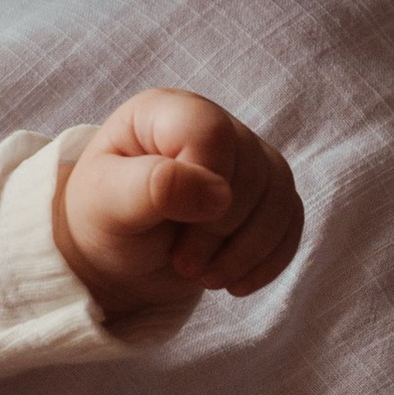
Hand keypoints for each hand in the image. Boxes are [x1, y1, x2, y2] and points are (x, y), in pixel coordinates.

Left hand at [53, 90, 303, 319]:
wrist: (115, 255)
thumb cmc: (102, 220)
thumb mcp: (108, 204)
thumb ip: (154, 188)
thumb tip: (218, 195)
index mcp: (166, 112)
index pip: (211, 133)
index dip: (205, 186)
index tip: (177, 231)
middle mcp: (212, 125)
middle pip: (252, 171)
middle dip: (221, 232)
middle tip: (183, 264)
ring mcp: (244, 158)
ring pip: (279, 197)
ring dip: (248, 251)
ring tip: (206, 277)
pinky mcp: (264, 194)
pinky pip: (291, 220)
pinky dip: (269, 259)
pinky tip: (235, 282)